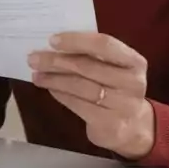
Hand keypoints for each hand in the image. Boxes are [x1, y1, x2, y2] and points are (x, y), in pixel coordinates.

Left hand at [28, 32, 154, 159]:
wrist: (132, 127)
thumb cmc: (116, 88)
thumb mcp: (113, 68)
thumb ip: (93, 54)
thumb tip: (53, 45)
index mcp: (134, 62)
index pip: (104, 44)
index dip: (76, 41)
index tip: (52, 40)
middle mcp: (133, 83)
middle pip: (87, 66)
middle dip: (56, 61)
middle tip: (33, 58)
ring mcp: (123, 105)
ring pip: (80, 86)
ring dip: (53, 79)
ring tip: (37, 75)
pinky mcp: (109, 124)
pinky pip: (77, 104)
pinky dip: (60, 94)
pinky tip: (49, 88)